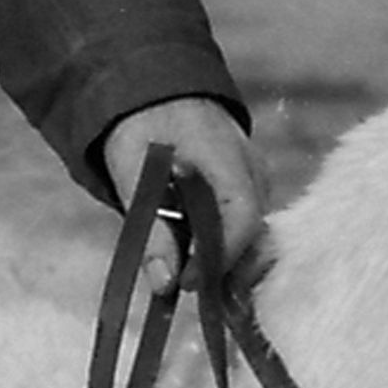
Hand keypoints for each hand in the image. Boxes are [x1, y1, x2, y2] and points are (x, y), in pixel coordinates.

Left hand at [93, 96, 267, 280]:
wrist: (151, 91)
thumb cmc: (141, 124)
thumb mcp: (133, 174)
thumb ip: (151, 228)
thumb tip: (164, 284)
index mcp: (227, 155)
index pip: (242, 218)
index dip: (219, 258)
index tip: (187, 284)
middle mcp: (251, 170)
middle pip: (254, 234)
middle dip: (226, 272)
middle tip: (190, 297)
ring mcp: (252, 180)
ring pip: (249, 235)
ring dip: (222, 264)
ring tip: (190, 286)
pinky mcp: (242, 190)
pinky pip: (239, 227)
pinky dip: (219, 250)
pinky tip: (194, 268)